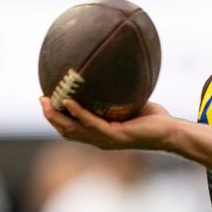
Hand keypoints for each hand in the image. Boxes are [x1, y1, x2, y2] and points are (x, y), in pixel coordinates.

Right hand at [41, 96, 173, 150]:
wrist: (170, 131)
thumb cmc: (152, 118)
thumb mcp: (128, 103)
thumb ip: (115, 94)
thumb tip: (108, 72)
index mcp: (100, 133)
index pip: (71, 128)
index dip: (56, 117)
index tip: (45, 100)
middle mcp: (99, 139)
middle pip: (66, 130)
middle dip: (50, 116)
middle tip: (41, 99)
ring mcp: (105, 139)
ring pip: (73, 129)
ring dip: (57, 116)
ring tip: (47, 101)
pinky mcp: (115, 136)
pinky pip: (91, 123)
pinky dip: (78, 113)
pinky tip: (69, 101)